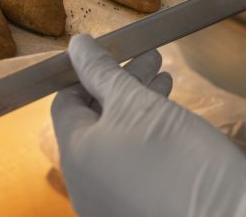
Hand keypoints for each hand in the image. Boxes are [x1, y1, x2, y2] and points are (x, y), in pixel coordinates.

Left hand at [52, 35, 245, 216]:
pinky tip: (170, 118)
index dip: (91, 72)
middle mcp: (83, 185)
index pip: (66, 103)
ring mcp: (107, 204)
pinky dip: (145, 137)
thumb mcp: (139, 104)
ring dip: (137, 107)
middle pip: (93, 122)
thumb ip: (102, 73)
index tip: (120, 52)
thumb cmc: (179, 160)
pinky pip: (130, 167)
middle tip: (152, 60)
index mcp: (75, 155)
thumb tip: (76, 46)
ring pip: (113, 143)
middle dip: (121, 85)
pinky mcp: (135, 211)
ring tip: (165, 81)